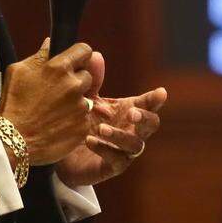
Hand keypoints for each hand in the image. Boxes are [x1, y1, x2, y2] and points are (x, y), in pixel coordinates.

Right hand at [0, 38, 92, 164]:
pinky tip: (57, 125)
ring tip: (55, 112)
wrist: (12, 140)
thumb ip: (39, 56)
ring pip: (85, 99)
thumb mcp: (18, 72)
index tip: (75, 62)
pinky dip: (74, 121)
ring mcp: (80, 107)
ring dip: (75, 103)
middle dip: (76, 81)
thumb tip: (50, 43)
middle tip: (59, 93)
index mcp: (59, 68)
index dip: (80, 56)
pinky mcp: (83, 126)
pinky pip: (83, 119)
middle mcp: (74, 85)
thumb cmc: (13, 104)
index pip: (85, 50)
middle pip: (87, 76)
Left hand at [56, 50, 165, 188]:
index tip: (160, 93)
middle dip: (145, 117)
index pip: (148, 103)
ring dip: (120, 135)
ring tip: (101, 128)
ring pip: (136, 145)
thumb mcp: (84, 98)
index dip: (155, 99)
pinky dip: (104, 149)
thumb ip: (92, 79)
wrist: (61, 152)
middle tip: (131, 112)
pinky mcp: (112, 167)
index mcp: (128, 111)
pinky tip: (89, 140)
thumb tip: (95, 55)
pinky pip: (116, 160)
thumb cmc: (79, 121)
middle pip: (151, 124)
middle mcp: (131, 130)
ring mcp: (124, 151)